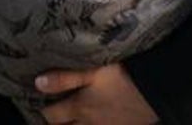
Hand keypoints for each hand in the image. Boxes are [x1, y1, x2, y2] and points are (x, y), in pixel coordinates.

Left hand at [36, 64, 155, 124]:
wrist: (157, 91)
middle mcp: (89, 123)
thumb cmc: (123, 77)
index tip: (35, 104)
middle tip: (49, 117)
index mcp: (79, 107)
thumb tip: (37, 83)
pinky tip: (90, 120)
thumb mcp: (93, 71)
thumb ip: (65, 78)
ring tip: (68, 119)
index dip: (42, 111)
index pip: (51, 116)